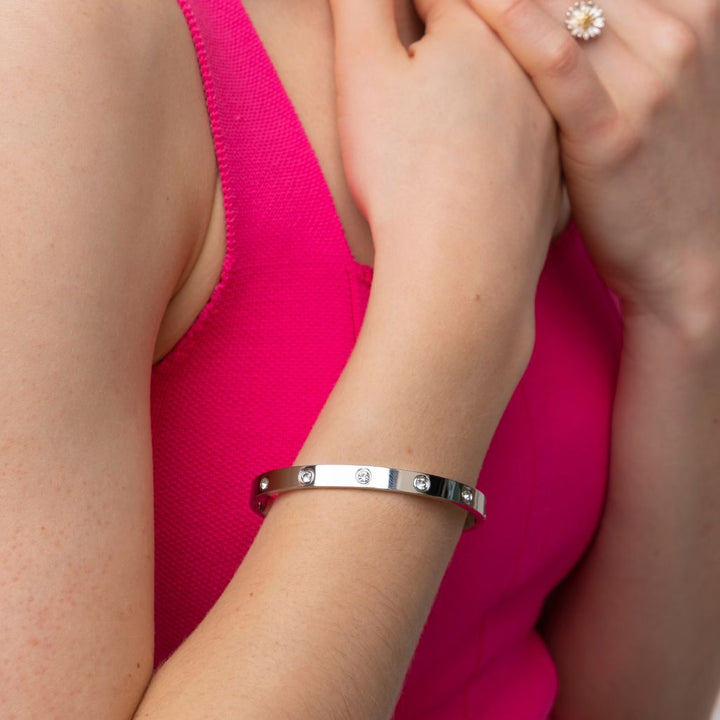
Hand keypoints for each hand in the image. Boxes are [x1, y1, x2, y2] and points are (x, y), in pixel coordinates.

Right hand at [329, 0, 561, 309]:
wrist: (461, 265)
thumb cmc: (404, 169)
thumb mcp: (363, 69)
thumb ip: (363, 1)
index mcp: (482, 27)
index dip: (401, 8)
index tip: (384, 29)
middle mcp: (528, 66)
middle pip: (486, 31)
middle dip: (448, 36)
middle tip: (417, 78)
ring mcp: (548, 123)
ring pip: (515, 83)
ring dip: (483, 82)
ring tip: (444, 117)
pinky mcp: (553, 174)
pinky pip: (531, 140)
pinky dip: (509, 138)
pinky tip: (480, 159)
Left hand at [468, 0, 719, 329]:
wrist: (684, 256)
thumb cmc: (650, 170)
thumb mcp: (651, 84)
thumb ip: (611, 38)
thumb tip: (549, 17)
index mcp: (693, 9)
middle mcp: (678, 33)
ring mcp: (650, 82)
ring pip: (559, 2)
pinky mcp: (612, 134)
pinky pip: (554, 59)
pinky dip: (507, 22)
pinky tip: (463, 5)